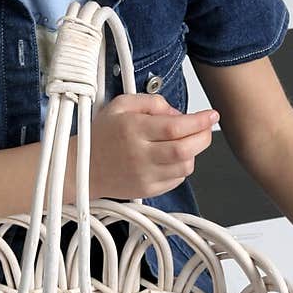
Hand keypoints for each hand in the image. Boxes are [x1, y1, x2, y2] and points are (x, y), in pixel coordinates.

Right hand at [70, 93, 218, 201]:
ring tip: (183, 142)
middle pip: (186, 149)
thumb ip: (150, 102)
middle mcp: (140, 155)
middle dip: (204, 137)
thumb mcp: (120, 105)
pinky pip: (177, 180)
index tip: (211, 115)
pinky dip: (181, 167)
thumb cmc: (100, 135)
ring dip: (192, 152)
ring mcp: (145, 176)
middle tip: (205, 128)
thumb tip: (176, 112)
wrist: (82, 168)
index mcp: (133, 129)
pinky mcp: (147, 190)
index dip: (199, 121)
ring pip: (185, 166)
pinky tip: (170, 157)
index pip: (176, 126)